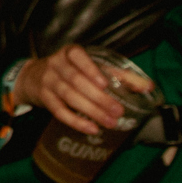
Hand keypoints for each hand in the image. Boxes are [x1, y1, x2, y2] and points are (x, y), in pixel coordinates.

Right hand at [14, 44, 151, 135]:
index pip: (78, 56)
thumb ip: (117, 75)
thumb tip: (148, 86)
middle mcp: (56, 65)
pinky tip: (92, 129)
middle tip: (118, 111)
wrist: (34, 77)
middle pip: (76, 81)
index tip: (104, 83)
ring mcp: (48, 81)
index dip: (90, 69)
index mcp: (69, 53)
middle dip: (98, 97)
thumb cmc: (71, 70)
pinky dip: (76, 121)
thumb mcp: (90, 66)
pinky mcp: (44, 98)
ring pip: (69, 97)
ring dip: (91, 111)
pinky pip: (59, 111)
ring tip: (110, 122)